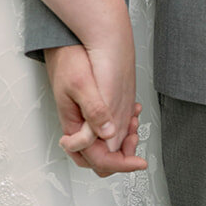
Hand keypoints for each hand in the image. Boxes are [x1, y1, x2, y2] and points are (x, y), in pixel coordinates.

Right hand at [45, 44, 147, 176]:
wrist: (67, 40)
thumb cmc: (68, 59)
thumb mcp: (81, 83)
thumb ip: (94, 110)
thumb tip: (108, 134)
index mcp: (74, 127)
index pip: (98, 159)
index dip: (120, 164)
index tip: (139, 162)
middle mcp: (80, 127)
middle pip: (102, 158)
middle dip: (122, 155)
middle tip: (136, 138)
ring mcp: (86, 118)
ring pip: (107, 144)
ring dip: (125, 139)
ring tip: (135, 121)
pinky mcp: (93, 108)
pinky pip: (109, 127)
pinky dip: (124, 125)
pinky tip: (132, 111)